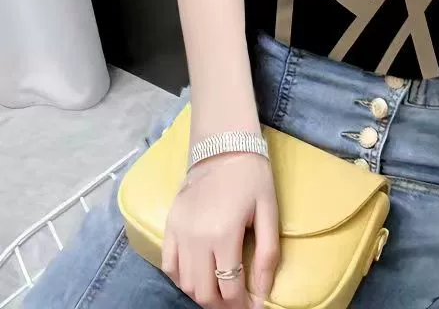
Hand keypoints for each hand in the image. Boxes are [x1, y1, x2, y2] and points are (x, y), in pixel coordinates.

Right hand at [161, 152, 279, 308]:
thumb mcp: (269, 211)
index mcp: (224, 234)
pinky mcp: (169, 226)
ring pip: (185, 284)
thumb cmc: (252, 176)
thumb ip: (267, 254)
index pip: (230, 288)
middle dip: (223, 306)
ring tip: (221, 291)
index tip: (253, 307)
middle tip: (237, 303)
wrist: (222, 146)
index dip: (242, 305)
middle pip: (204, 293)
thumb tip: (263, 293)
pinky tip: (199, 277)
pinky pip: (169, 266)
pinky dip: (183, 279)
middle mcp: (197, 239)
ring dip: (203, 295)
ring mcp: (179, 234)